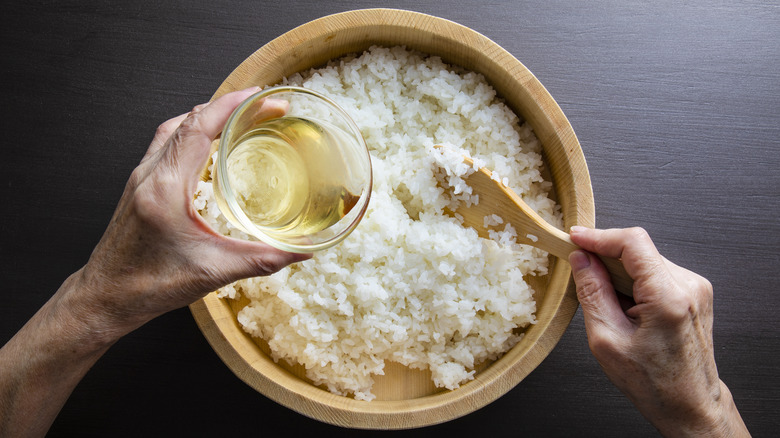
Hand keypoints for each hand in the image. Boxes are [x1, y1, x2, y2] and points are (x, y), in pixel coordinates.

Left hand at [0, 89, 308, 437]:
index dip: (231, 105)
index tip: (260, 95)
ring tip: (241, 120)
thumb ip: (262, 260)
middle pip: (189, 120)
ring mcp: (141, 177)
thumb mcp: (213, 272)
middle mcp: (149, 174)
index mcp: (165, 187)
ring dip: (209, 117)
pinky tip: (212, 148)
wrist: (106, 297)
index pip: (198, 127)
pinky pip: (167, 144)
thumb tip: (303, 253)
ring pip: (176, 128)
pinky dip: (193, 134)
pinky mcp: (139, 185)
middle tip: (263, 108)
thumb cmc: (148, 285)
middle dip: (229, 107)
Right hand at [568, 226, 748, 436]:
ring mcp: (695, 288)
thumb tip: (581, 260)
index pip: (632, 243)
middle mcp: (688, 286)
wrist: (689, 405)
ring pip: (645, 260)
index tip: (575, 238)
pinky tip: (626, 307)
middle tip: (581, 273)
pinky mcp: (693, 292)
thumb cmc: (653, 383)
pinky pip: (655, 272)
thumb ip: (592, 293)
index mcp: (668, 297)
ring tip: (610, 304)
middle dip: (606, 257)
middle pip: (638, 249)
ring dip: (619, 272)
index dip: (599, 236)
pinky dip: (634, 281)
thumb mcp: (607, 339)